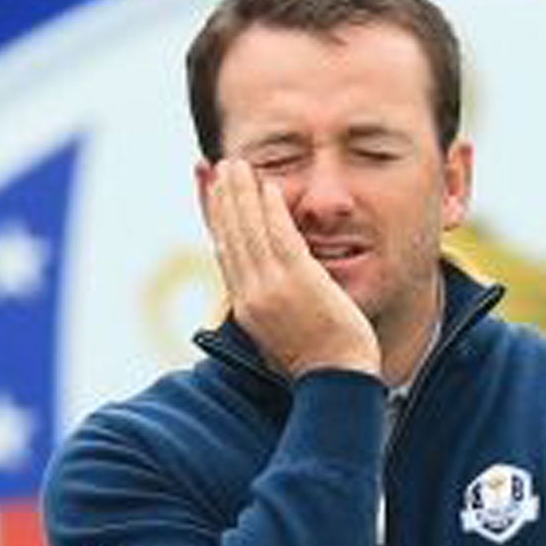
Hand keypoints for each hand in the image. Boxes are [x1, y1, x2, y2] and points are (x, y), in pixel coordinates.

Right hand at [205, 159, 379, 379]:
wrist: (336, 380)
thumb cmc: (317, 360)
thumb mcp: (280, 332)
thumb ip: (270, 306)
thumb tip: (262, 292)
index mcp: (244, 308)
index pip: (223, 252)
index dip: (214, 219)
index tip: (209, 192)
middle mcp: (250, 295)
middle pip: (229, 237)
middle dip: (222, 198)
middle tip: (219, 166)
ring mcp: (272, 288)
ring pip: (249, 232)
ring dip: (241, 194)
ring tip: (237, 165)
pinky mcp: (298, 281)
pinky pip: (280, 236)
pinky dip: (271, 209)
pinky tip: (268, 185)